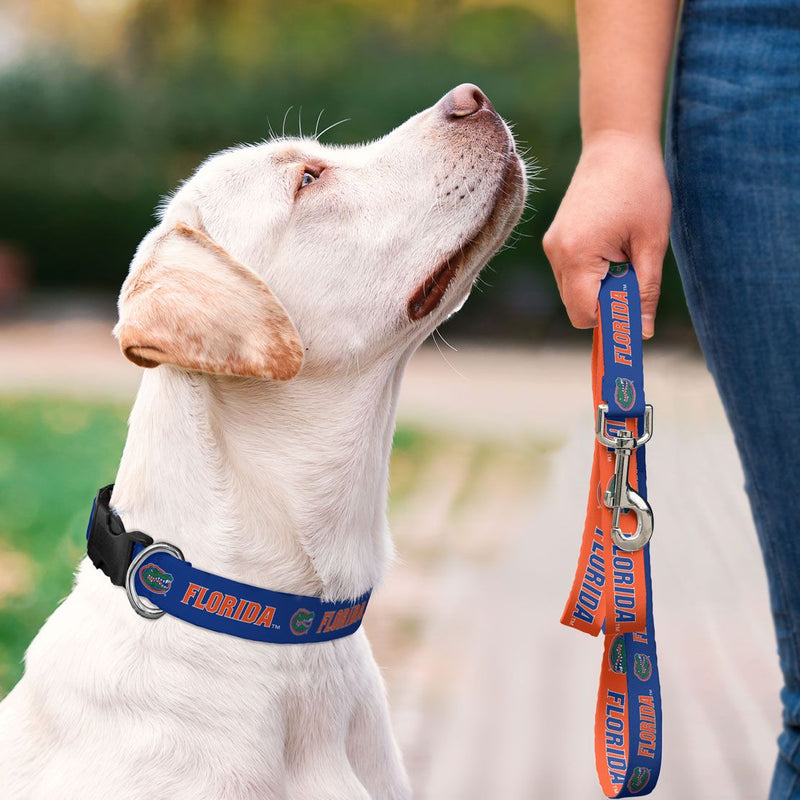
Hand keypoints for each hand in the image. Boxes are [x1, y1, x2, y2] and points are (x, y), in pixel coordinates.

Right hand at [543, 132, 671, 338]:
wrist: (616, 144)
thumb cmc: (640, 186)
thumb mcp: (651, 242)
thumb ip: (645, 290)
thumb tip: (641, 332)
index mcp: (577, 254)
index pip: (584, 314)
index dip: (610, 320)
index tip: (634, 311)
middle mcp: (556, 253)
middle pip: (577, 307)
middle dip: (606, 302)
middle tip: (633, 272)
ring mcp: (552, 246)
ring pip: (573, 292)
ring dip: (600, 287)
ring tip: (623, 253)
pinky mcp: (555, 240)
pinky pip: (571, 274)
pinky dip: (592, 273)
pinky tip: (611, 245)